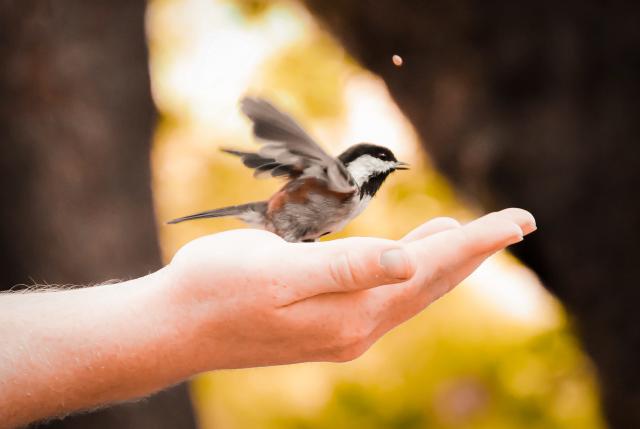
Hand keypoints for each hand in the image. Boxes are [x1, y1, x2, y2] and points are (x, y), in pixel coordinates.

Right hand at [163, 208, 535, 371]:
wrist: (176, 327)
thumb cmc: (217, 288)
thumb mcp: (277, 270)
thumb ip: (345, 267)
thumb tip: (408, 260)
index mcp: (351, 311)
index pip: (429, 270)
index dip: (476, 243)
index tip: (519, 220)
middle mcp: (356, 327)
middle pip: (430, 284)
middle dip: (474, 252)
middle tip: (515, 224)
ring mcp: (343, 330)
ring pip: (411, 291)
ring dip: (444, 263)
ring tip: (472, 237)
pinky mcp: (327, 326)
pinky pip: (386, 297)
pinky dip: (410, 272)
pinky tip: (412, 257)